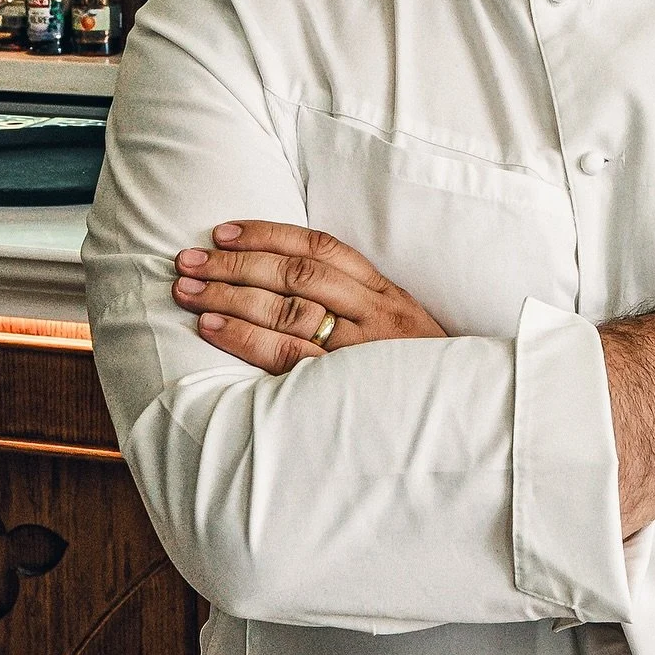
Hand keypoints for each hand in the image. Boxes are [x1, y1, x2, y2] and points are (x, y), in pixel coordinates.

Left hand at [173, 220, 445, 374]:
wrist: (467, 423)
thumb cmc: (417, 373)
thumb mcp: (398, 327)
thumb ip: (356, 302)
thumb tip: (291, 278)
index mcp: (383, 292)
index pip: (321, 247)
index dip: (270, 234)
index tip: (224, 230)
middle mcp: (372, 313)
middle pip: (296, 273)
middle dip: (236, 262)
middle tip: (188, 259)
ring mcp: (359, 349)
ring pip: (287, 309)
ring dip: (229, 295)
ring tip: (187, 290)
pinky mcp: (341, 386)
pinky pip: (286, 355)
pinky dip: (244, 337)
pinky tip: (211, 326)